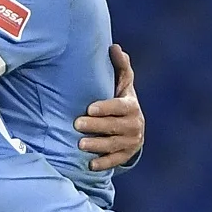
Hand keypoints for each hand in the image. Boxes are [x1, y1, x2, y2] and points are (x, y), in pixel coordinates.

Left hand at [76, 44, 144, 170]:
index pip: (120, 107)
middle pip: (115, 127)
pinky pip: (116, 161)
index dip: (106, 107)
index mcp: (130, 106)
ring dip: (97, 145)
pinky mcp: (127, 155)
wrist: (131, 125)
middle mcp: (134, 124)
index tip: (89, 108)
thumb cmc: (120, 99)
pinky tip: (90, 164)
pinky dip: (103, 163)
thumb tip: (115, 47)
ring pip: (114, 145)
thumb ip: (120, 67)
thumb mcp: (122, 84)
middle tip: (77, 124)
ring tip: (80, 144)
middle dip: (96, 126)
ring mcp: (131, 141)